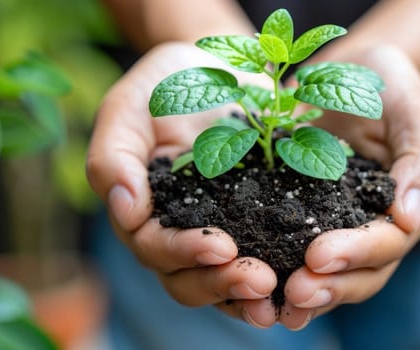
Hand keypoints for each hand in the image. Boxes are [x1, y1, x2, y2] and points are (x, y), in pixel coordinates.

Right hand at [86, 42, 279, 326]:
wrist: (218, 66)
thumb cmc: (166, 84)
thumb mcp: (129, 107)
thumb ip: (114, 156)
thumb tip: (124, 206)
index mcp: (145, 212)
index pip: (155, 248)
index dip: (185, 254)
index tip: (221, 247)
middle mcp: (182, 230)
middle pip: (191, 278)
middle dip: (223, 284)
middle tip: (261, 282)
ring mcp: (222, 228)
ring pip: (226, 279)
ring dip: (251, 294)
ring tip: (280, 293)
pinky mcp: (260, 219)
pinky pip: (268, 255)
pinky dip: (282, 272)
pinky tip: (306, 277)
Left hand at [276, 45, 419, 329]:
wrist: (354, 71)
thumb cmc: (391, 87)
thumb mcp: (415, 112)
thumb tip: (408, 219)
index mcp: (407, 208)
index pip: (389, 243)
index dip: (356, 254)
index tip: (318, 256)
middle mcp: (375, 226)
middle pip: (360, 272)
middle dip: (329, 285)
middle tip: (294, 292)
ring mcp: (340, 225)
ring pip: (331, 274)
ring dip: (307, 292)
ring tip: (277, 304)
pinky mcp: (304, 215)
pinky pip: (294, 250)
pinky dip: (280, 270)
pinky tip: (257, 282)